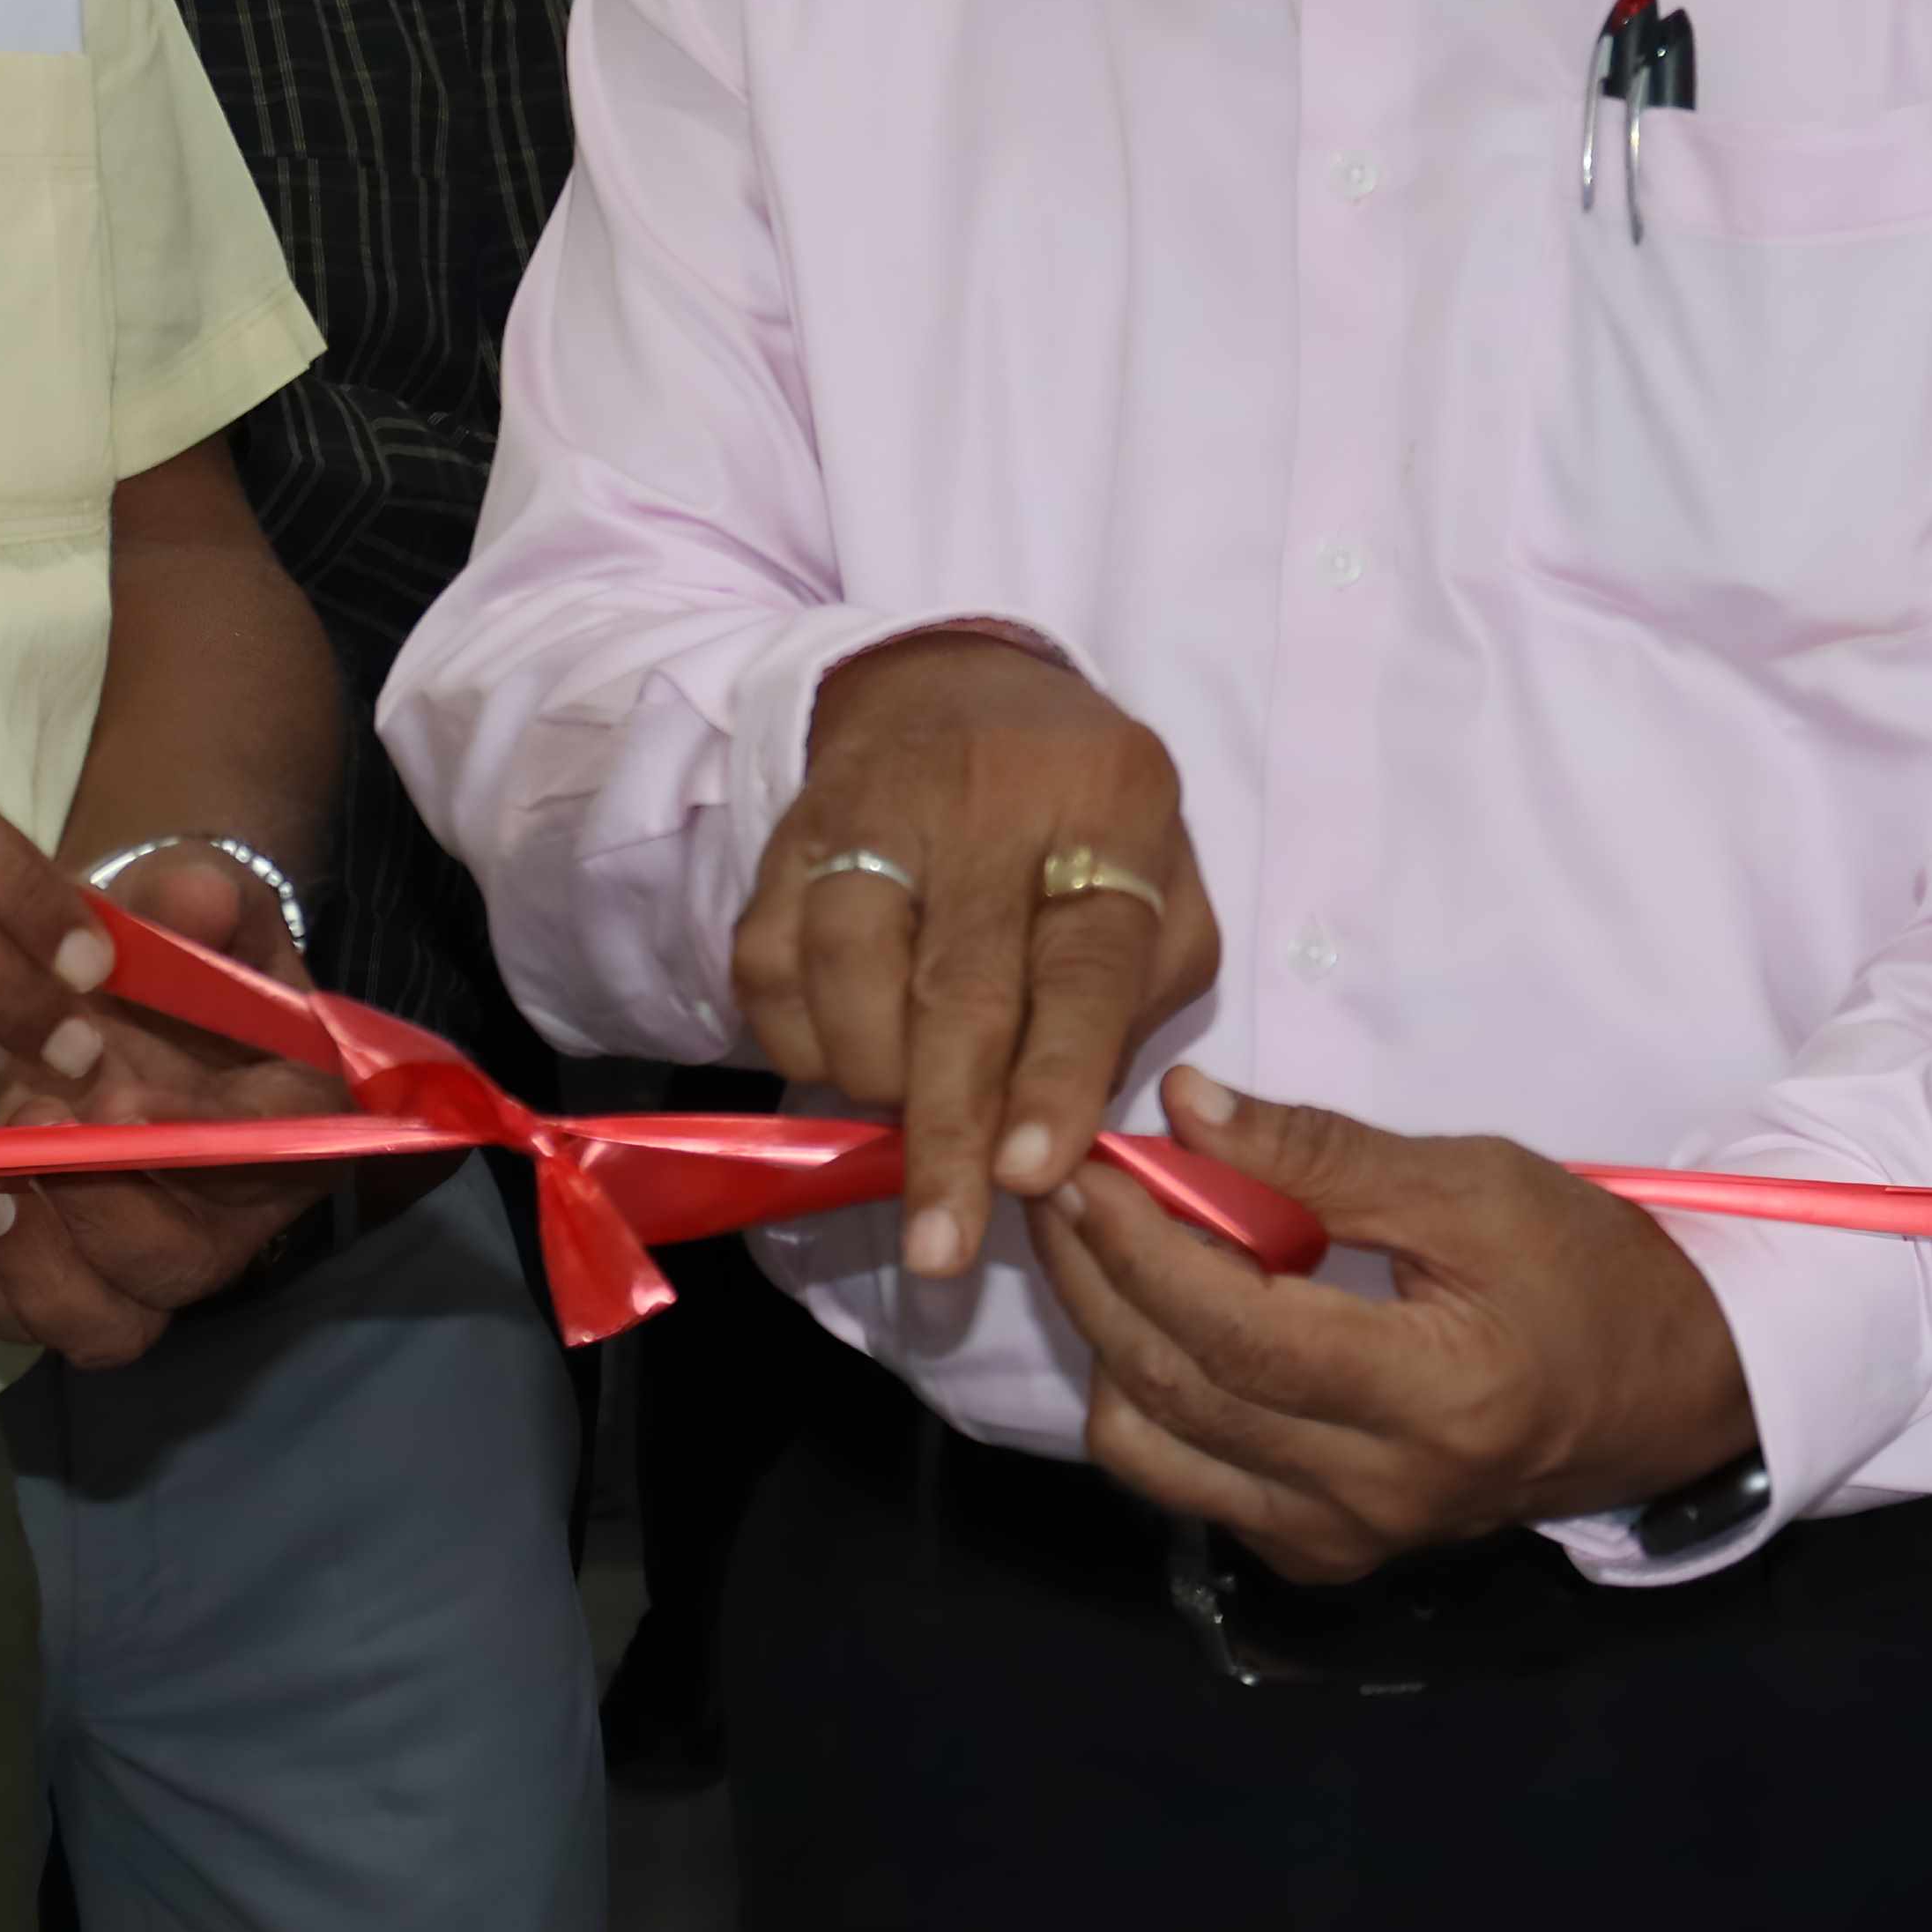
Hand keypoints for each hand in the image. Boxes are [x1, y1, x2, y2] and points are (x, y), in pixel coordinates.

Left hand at [0, 846, 347, 1367]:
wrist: (114, 989)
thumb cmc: (166, 948)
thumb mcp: (190, 896)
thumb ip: (196, 895)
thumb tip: (197, 893)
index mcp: (297, 1112)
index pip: (268, 1147)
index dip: (186, 1134)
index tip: (108, 1096)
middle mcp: (241, 1210)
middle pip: (182, 1259)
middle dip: (91, 1200)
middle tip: (22, 1119)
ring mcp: (161, 1261)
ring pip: (110, 1321)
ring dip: (33, 1259)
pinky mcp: (88, 1287)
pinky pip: (35, 1326)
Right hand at [736, 632, 1217, 1282]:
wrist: (950, 684)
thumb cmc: (1081, 813)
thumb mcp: (1163, 878)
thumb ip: (1141, 996)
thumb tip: (1075, 1130)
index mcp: (1107, 805)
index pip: (1083, 961)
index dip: (1058, 1073)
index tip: (1032, 1176)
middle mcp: (983, 798)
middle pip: (957, 987)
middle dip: (946, 1133)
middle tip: (940, 1247)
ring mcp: (870, 810)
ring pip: (844, 976)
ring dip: (874, 1082)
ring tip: (908, 1113)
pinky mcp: (786, 837)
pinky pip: (768, 969)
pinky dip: (802, 1043)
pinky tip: (846, 1053)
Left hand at [1023, 1069, 1754, 1584]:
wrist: (1664, 1390)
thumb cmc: (1585, 1271)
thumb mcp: (1474, 1185)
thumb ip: (1322, 1155)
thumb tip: (1184, 1108)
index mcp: (1437, 1401)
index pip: (1238, 1332)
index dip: (1143, 1244)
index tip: (1087, 1162)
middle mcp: (1381, 1496)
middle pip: (1181, 1392)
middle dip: (1096, 1277)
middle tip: (1058, 1183)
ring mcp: (1347, 1540)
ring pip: (1158, 1453)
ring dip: (1105, 1338)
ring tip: (1098, 1242)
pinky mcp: (1324, 1554)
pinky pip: (1191, 1486)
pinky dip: (1149, 1401)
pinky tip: (1157, 1317)